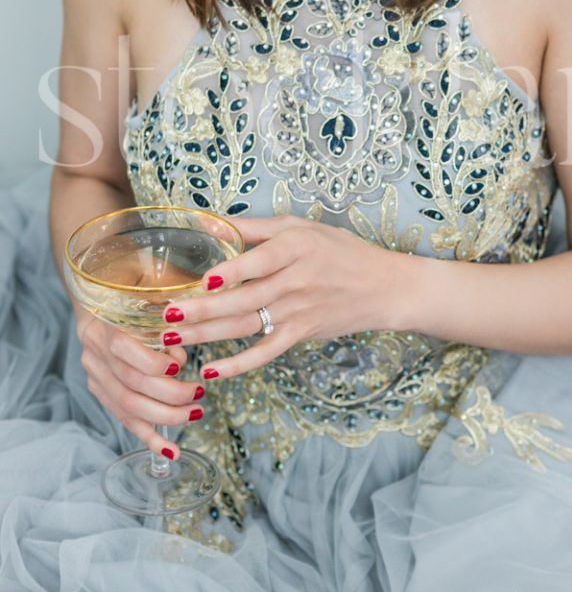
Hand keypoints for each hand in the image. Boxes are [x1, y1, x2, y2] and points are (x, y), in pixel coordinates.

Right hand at [75, 309, 205, 458]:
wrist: (99, 304)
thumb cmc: (133, 295)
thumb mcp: (150, 295)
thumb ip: (163, 320)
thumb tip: (179, 354)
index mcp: (104, 326)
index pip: (123, 348)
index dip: (152, 362)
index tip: (180, 366)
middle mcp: (95, 355)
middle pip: (131, 383)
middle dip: (169, 394)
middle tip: (198, 394)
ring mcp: (96, 377)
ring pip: (129, 407)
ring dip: (165, 416)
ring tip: (195, 414)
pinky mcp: (101, 394)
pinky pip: (126, 420)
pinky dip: (151, 438)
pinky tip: (172, 450)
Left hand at [161, 216, 405, 379]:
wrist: (384, 287)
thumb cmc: (340, 251)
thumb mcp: (302, 228)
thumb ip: (255, 228)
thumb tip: (207, 221)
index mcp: (296, 248)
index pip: (257, 263)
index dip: (229, 273)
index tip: (200, 281)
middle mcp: (296, 281)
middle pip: (244, 299)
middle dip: (204, 310)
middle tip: (168, 317)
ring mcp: (299, 311)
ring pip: (247, 326)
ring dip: (208, 334)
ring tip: (173, 339)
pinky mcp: (302, 333)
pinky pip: (266, 352)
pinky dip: (240, 364)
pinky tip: (212, 370)